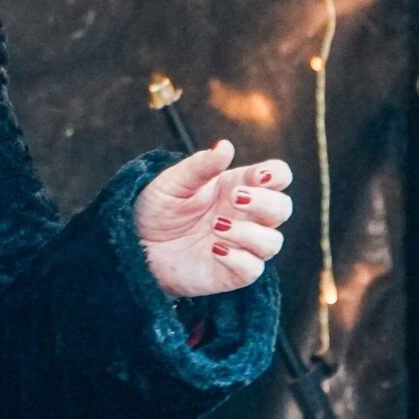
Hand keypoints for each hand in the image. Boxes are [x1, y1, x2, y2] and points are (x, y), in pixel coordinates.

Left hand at [134, 140, 291, 299]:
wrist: (136, 246)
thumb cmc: (156, 210)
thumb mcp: (172, 183)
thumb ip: (200, 166)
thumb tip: (224, 146)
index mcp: (236, 186)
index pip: (277, 176)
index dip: (276, 174)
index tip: (258, 176)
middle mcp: (245, 216)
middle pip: (282, 208)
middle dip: (265, 202)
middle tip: (234, 198)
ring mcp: (241, 246)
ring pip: (273, 242)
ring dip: (249, 233)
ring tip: (215, 226)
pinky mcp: (231, 273)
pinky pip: (253, 269)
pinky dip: (238, 259)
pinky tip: (214, 249)